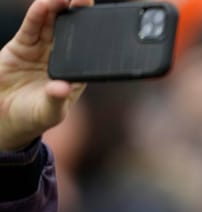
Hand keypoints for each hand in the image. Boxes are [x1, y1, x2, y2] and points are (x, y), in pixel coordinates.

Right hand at [0, 0, 93, 151]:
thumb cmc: (34, 117)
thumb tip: (61, 88)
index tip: (100, 19)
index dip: (93, 34)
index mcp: (75, 72)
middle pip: (71, 31)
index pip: (87, 49)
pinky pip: (31, 28)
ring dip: (57, 9)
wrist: (5, 118)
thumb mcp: (49, 112)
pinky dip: (37, 16)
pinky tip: (43, 5)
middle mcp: (60, 56)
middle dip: (77, 13)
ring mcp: (41, 49)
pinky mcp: (22, 45)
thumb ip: (56, 99)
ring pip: (51, 24)